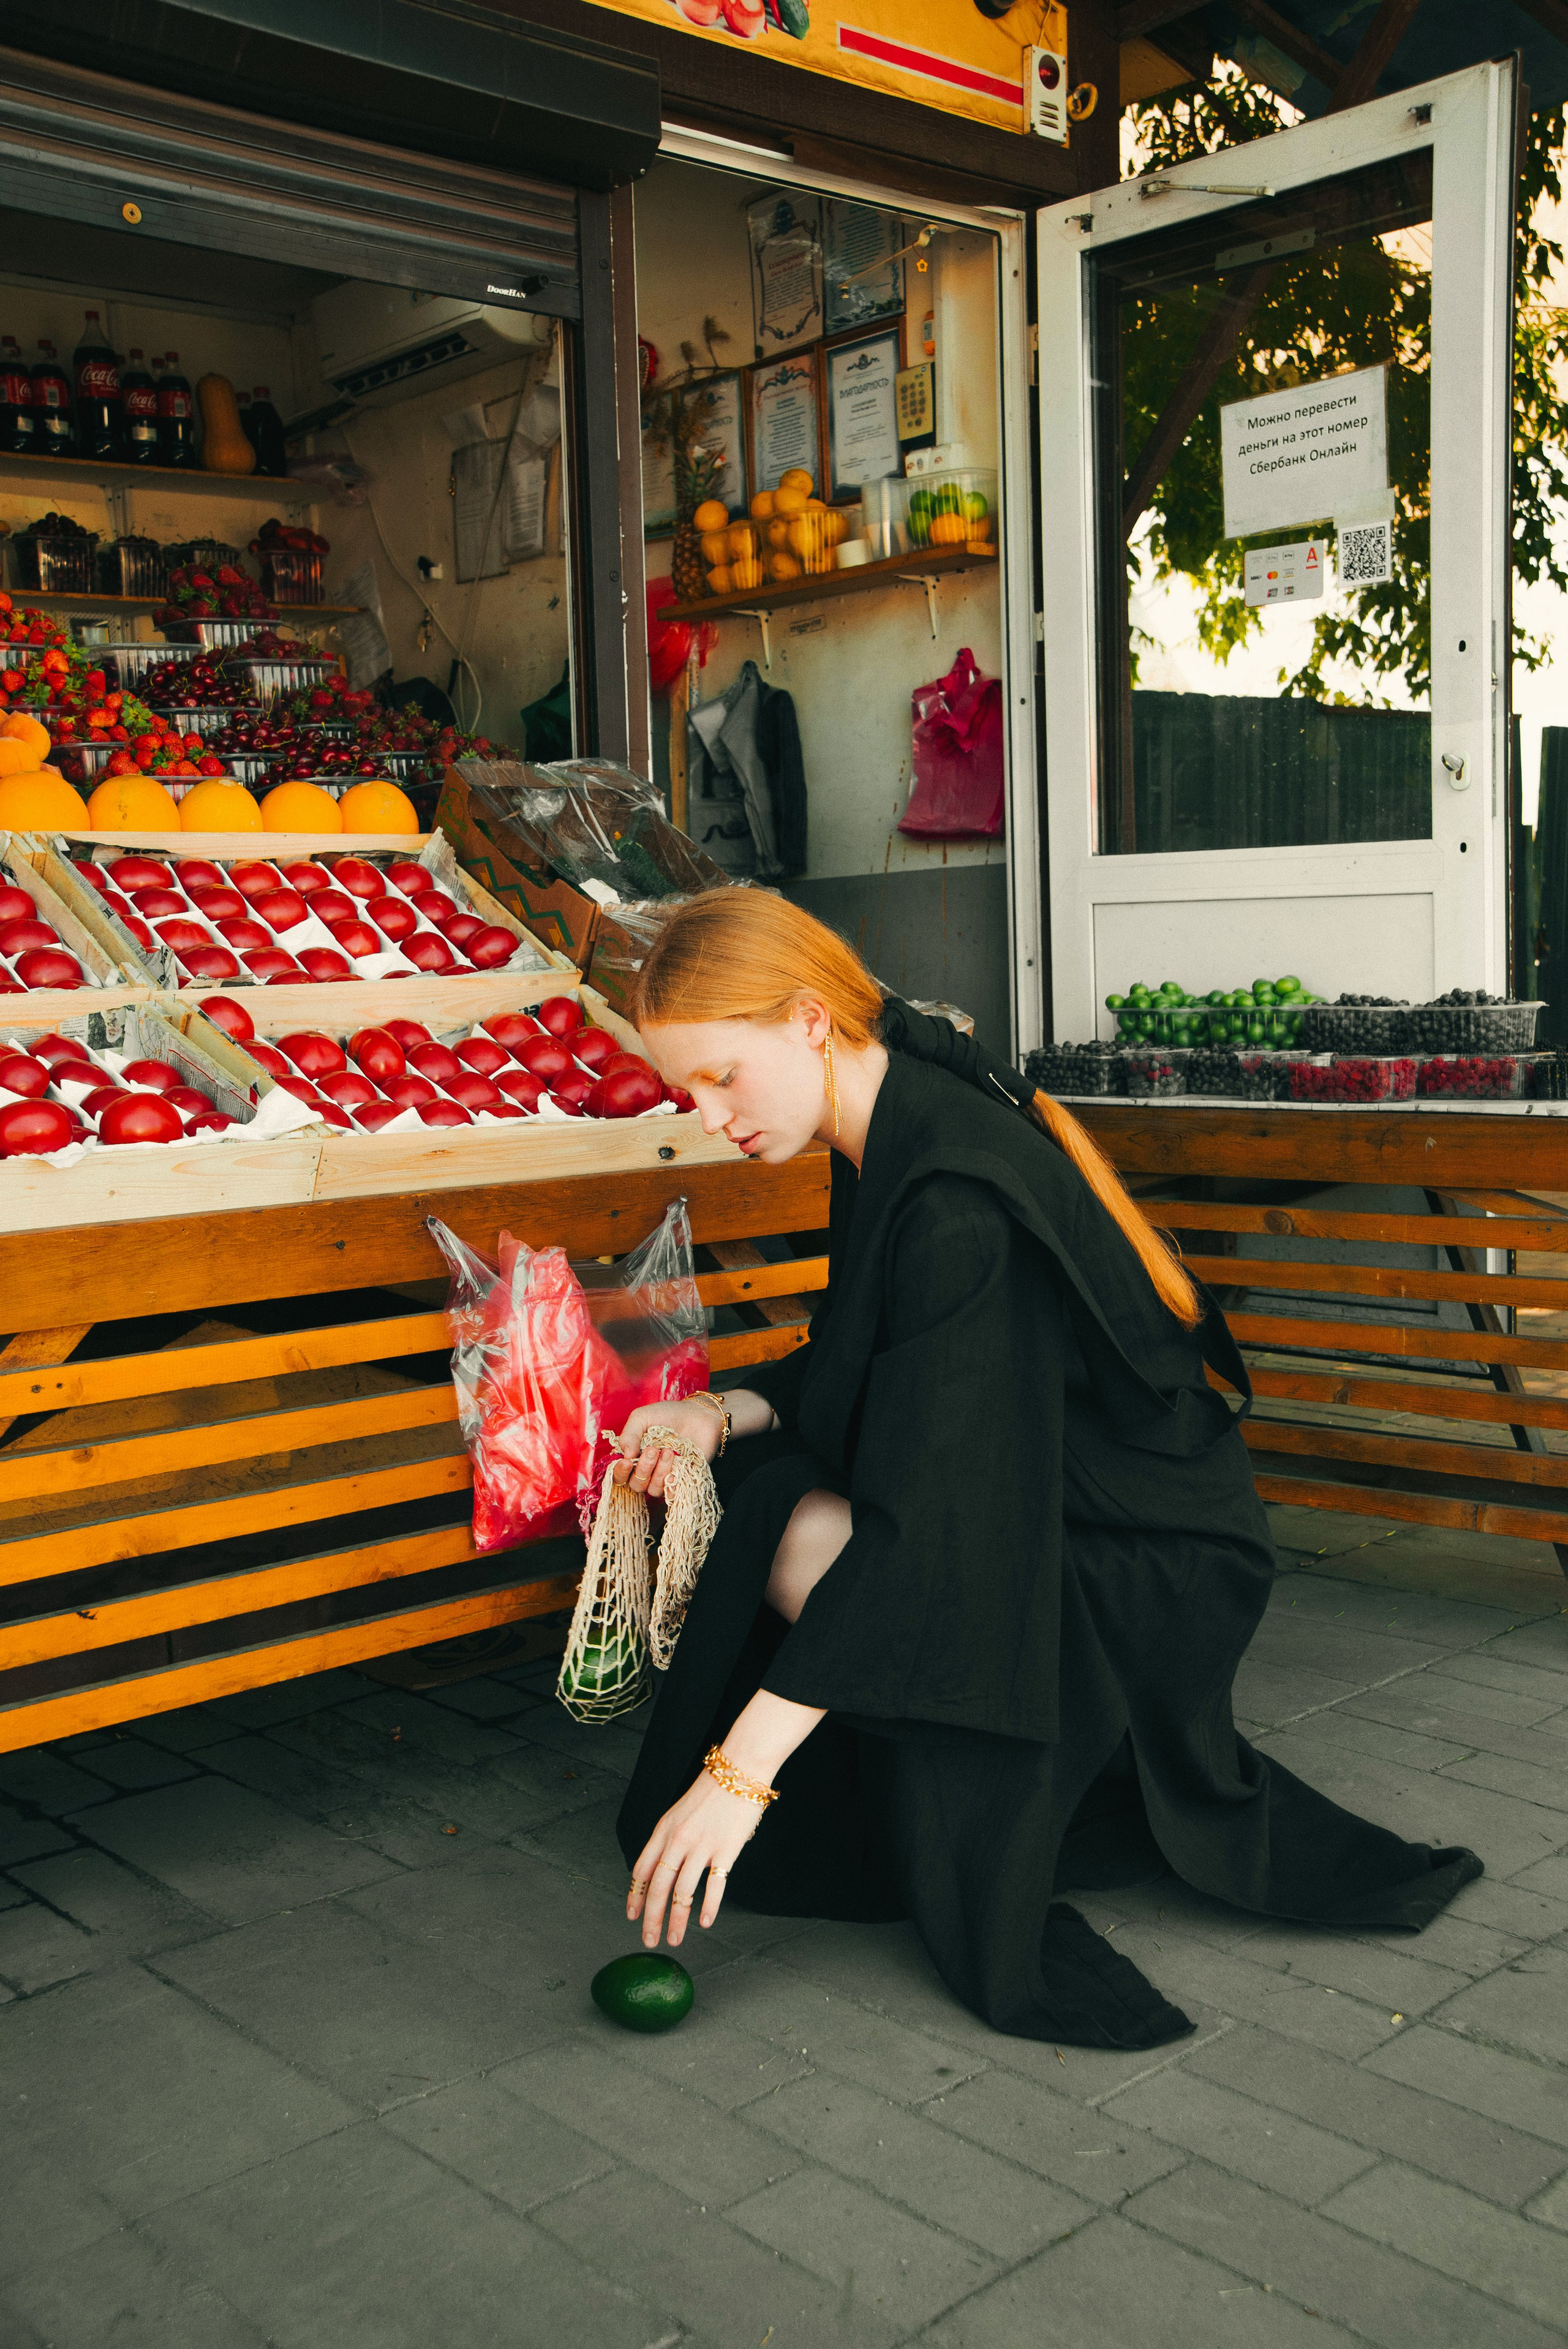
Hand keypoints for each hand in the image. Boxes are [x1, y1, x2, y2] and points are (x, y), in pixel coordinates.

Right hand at [612, 1396, 722, 1498]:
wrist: (699, 1414)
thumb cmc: (668, 1414)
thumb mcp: (642, 1418)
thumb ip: (629, 1435)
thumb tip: (625, 1456)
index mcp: (633, 1457)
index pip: (619, 1475)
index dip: (619, 1473)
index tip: (626, 1461)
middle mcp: (647, 1471)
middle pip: (636, 1485)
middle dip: (642, 1469)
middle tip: (653, 1450)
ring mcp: (664, 1477)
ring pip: (653, 1489)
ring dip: (659, 1472)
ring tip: (669, 1452)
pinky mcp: (683, 1481)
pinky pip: (672, 1494)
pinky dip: (671, 1486)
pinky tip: (675, 1472)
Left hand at [627, 1764, 763, 1946]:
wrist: (738, 1771)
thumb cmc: (711, 1791)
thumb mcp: (679, 1812)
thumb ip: (668, 1839)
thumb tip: (661, 1868)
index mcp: (663, 1830)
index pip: (642, 1869)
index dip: (635, 1895)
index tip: (632, 1916)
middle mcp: (678, 1840)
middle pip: (659, 1887)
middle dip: (651, 1918)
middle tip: (649, 1940)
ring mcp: (702, 1846)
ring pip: (683, 1892)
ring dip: (677, 1920)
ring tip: (674, 1939)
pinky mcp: (726, 1851)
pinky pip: (713, 1886)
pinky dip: (708, 1907)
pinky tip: (705, 1923)